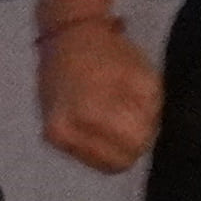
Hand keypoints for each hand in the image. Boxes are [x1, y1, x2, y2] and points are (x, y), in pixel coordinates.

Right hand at [37, 15, 160, 171]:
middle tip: (130, 116)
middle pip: (119, 162)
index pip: (135, 144)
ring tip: (113, 117)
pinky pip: (88, 157)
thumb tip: (146, 137)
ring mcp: (55, 136)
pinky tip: (98, 122)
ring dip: (115, 146)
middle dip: (131, 142)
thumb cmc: (110, 53)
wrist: (66, 36)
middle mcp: (67, 130)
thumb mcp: (144, 77)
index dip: (146, 129)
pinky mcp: (50, 136)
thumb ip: (150, 112)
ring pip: (103, 165)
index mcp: (90, 111)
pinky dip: (99, 144)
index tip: (141, 110)